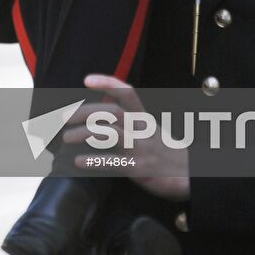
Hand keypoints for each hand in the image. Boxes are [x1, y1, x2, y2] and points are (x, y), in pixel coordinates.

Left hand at [63, 74, 189, 200]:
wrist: (191, 174)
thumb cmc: (166, 151)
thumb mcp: (149, 128)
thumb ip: (130, 115)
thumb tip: (105, 99)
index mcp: (144, 118)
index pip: (127, 92)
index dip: (107, 83)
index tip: (87, 80)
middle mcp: (141, 129)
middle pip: (111, 112)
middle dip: (84, 112)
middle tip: (64, 116)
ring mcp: (140, 148)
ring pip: (109, 134)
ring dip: (84, 134)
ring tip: (67, 138)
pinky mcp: (138, 169)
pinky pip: (112, 163)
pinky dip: (93, 161)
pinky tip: (79, 161)